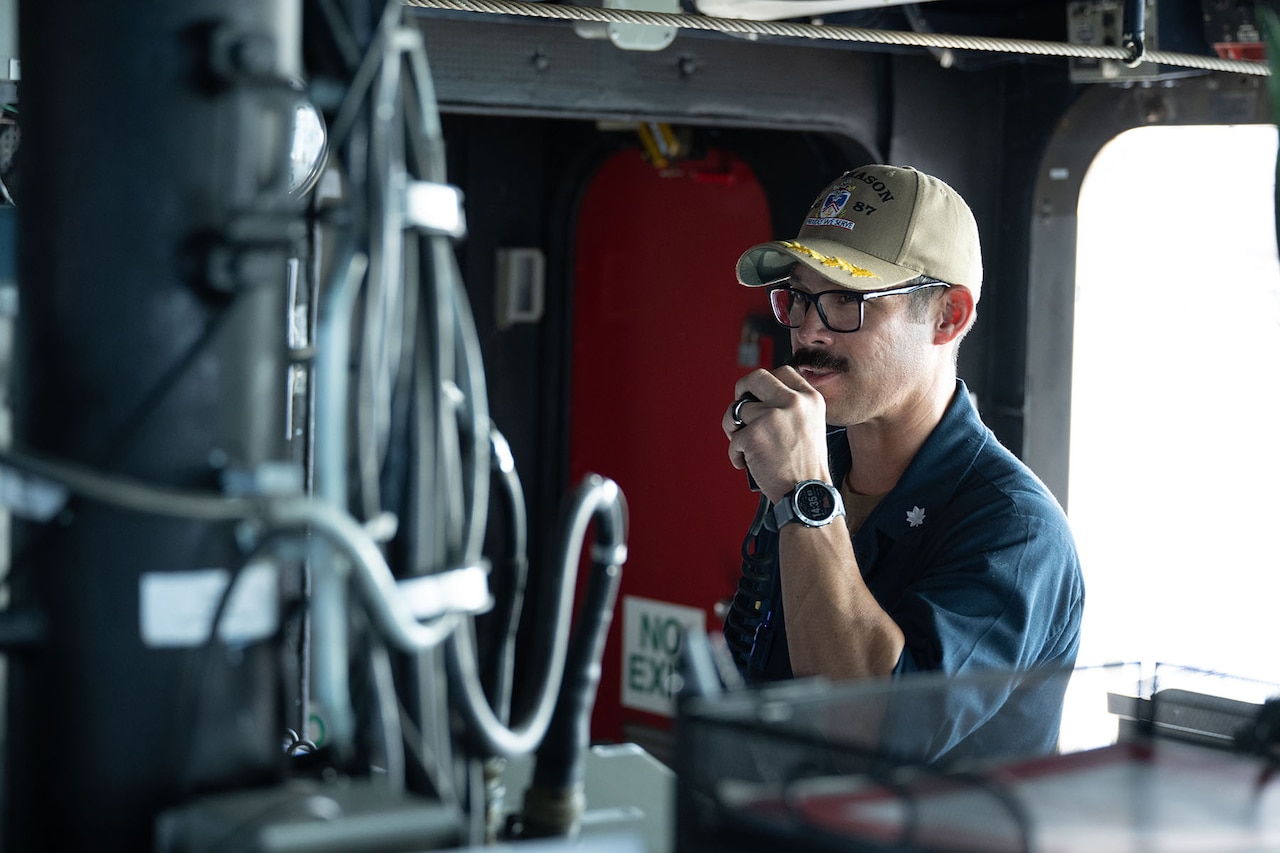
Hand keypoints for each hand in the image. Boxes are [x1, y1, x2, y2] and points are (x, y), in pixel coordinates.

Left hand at [724, 366, 832, 501]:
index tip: (758, 393)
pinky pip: (733, 439)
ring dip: (734, 429)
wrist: (807, 493)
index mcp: (810, 398)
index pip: (782, 371)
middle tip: (740, 409)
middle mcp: (792, 402)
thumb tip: (758, 395)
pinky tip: (749, 464)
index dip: (765, 382)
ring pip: (737, 410)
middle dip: (741, 391)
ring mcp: (772, 416)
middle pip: (755, 378)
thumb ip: (790, 406)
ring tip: (746, 446)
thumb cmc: (805, 466)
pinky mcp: (754, 434)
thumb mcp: (810, 424)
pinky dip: (736, 455)